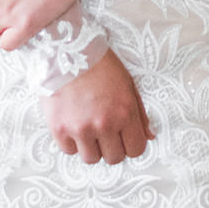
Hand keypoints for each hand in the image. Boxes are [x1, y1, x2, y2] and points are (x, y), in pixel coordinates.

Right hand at [43, 48, 155, 164]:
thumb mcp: (126, 82)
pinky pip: (69, 151)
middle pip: (114, 158)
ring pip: (91, 159)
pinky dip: (71, 141)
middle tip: (103, 129)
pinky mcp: (59, 129)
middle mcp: (104, 124)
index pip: (136, 150)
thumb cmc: (99, 63)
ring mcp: (81, 129)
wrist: (65, 48)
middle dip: (111, 146)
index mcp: (124, 112)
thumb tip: (149, 136)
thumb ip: (139, 112)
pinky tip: (71, 122)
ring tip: (86, 125)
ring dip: (91, 146)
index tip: (123, 135)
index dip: (130, 143)